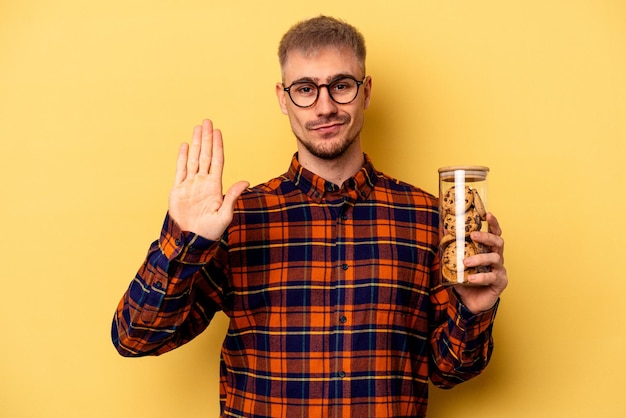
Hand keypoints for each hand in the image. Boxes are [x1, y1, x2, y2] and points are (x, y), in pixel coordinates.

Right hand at [168, 119, 248, 239]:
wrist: (192, 239)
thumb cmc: (211, 230)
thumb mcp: (225, 215)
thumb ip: (233, 197)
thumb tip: (246, 181)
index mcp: (215, 186)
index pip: (217, 161)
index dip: (218, 146)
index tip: (218, 132)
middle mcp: (203, 181)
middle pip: (205, 155)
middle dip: (207, 138)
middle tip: (208, 122)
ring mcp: (191, 184)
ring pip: (193, 159)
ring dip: (196, 143)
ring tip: (198, 128)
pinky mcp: (179, 189)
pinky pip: (180, 170)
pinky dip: (182, 157)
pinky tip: (185, 145)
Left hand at [453, 213, 507, 313]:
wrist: (470, 302)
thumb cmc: (465, 279)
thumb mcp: (456, 263)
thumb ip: (451, 248)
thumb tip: (442, 230)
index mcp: (488, 250)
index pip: (494, 233)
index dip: (493, 223)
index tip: (488, 214)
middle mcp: (496, 257)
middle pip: (498, 242)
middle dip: (486, 237)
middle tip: (473, 235)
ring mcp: (499, 270)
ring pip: (494, 258)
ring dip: (479, 258)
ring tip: (466, 262)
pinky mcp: (500, 282)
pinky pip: (492, 277)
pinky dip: (481, 276)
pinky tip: (471, 278)